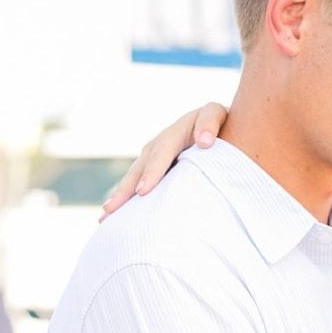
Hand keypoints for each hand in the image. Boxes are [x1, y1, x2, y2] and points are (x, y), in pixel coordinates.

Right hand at [100, 102, 228, 218]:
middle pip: (141, 167)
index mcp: (176, 131)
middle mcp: (161, 143)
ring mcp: (155, 156)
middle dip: (126, 189)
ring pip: (135, 176)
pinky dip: (127, 198)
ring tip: (106, 215)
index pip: (161, 152)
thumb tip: (204, 142)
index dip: (151, 171)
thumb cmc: (225, 125)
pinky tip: (114, 217)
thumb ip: (211, 123)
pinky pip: (139, 183)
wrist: (222, 126)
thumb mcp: (219, 115)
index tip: (143, 192)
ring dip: (120, 195)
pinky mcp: (155, 169)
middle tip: (112, 209)